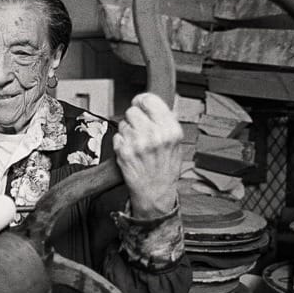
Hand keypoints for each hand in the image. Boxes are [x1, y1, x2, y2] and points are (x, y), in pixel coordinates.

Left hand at [113, 92, 182, 217]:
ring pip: (123, 123)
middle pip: (133, 110)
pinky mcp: (123, 151)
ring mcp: (137, 143)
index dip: (142, 100)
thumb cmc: (165, 169)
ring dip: (127, 130)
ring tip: (136, 143)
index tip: (140, 103)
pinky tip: (130, 151)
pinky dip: (121, 142)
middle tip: (139, 128)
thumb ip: (166, 122)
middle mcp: (154, 135)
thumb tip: (153, 103)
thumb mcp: (176, 143)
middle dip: (134, 118)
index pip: (150, 100)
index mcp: (171, 130)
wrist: (155, 192)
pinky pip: (117, 136)